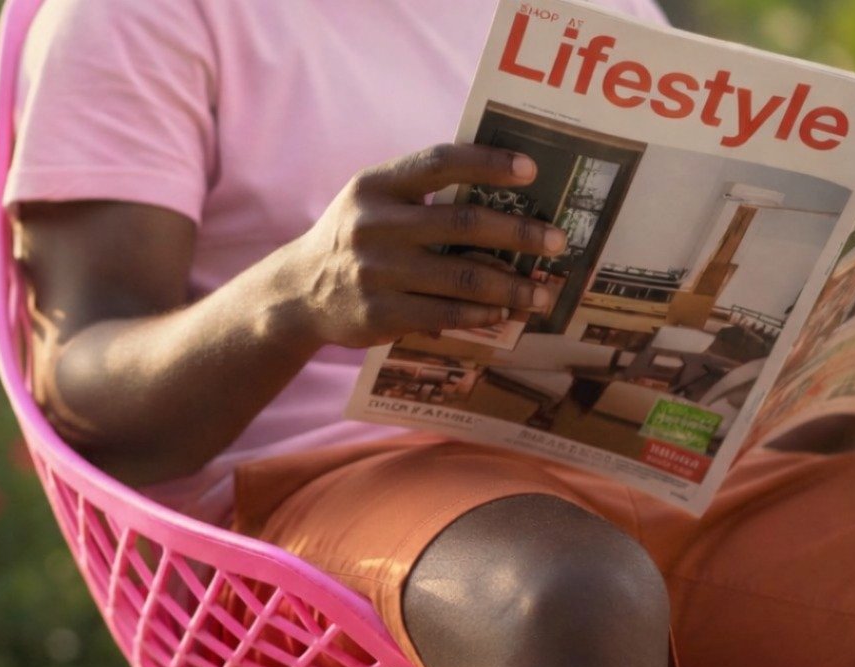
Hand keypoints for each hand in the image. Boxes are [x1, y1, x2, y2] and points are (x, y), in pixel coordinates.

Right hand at [291, 143, 566, 347]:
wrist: (298, 294)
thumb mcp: (370, 201)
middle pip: (463, 223)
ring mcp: (376, 272)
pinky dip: (479, 314)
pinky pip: (443, 313)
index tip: (531, 171)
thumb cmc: (352, 241)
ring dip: (510, 286)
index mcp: (376, 185)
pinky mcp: (379, 314)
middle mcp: (374, 225)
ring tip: (541, 292)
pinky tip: (502, 313)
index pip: (440, 162)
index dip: (489, 163)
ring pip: (461, 277)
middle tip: (556, 241)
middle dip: (518, 233)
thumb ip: (419, 193)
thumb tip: (498, 196)